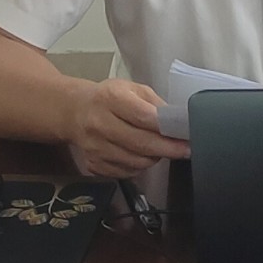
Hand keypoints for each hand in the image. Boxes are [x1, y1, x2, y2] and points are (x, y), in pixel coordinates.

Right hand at [66, 78, 190, 176]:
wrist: (76, 112)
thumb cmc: (110, 98)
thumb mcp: (132, 89)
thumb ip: (154, 104)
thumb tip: (176, 122)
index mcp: (111, 98)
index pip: (142, 116)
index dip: (165, 128)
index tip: (185, 134)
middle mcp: (99, 124)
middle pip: (140, 143)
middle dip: (168, 149)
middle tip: (186, 150)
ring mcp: (95, 148)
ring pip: (136, 162)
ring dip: (155, 158)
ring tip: (161, 149)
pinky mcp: (94, 165)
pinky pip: (126, 172)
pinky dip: (140, 166)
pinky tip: (141, 155)